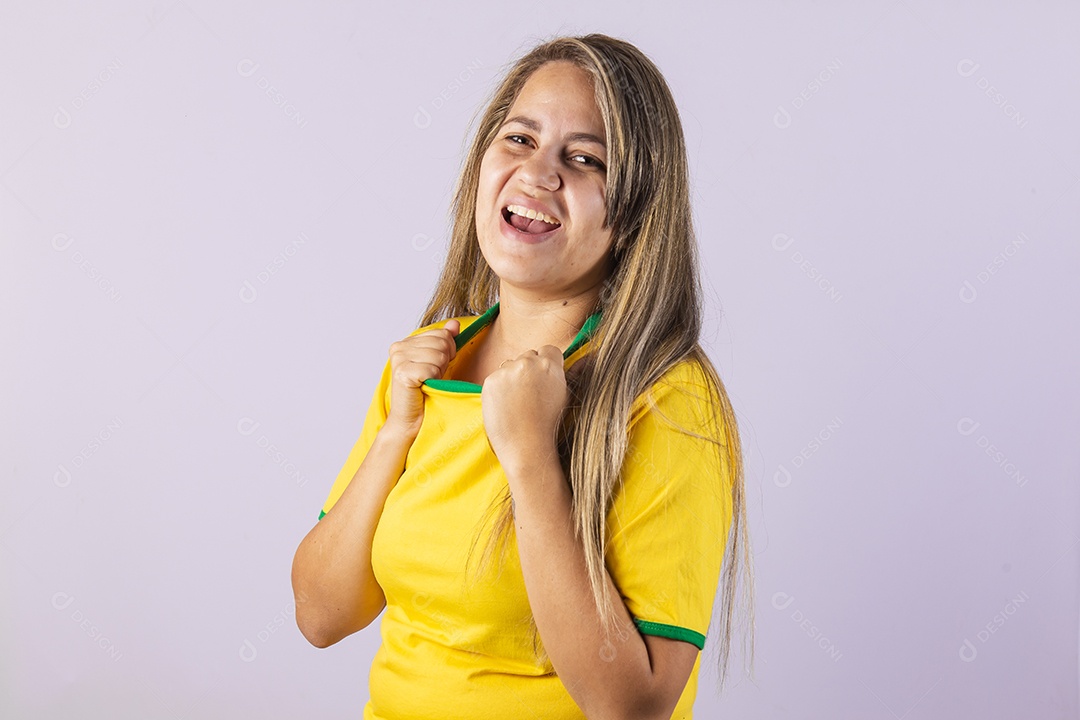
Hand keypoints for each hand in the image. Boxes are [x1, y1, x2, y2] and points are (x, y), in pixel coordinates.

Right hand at [384, 319, 459, 437]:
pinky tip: (424, 386)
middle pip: (442, 342)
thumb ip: (445, 341)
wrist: (412, 419)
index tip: (438, 366)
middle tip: (433, 376)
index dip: (448, 351)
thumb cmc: (426, 392)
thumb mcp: (438, 362)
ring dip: (439, 372)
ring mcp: (399, 359)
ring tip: (429, 381)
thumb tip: (454, 324)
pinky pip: (432, 368)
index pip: (441, 333)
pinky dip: (434, 380)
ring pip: (439, 355)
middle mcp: (399, 347)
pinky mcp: (402, 372)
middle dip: (445, 361)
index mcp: (406, 342)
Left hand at [481, 344, 567, 472]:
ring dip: (513, 377)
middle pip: (528, 355)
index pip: (548, 350)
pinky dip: (499, 388)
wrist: (526, 446)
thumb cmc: (549, 425)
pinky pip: (496, 377)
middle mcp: (528, 363)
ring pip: (510, 365)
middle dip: (529, 369)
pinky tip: (506, 405)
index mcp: (549, 365)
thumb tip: (588, 357)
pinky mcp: (491, 381)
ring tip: (518, 402)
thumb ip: (569, 374)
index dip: (547, 363)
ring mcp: (507, 371)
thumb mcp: (565, 396)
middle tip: (530, 393)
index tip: (544, 378)